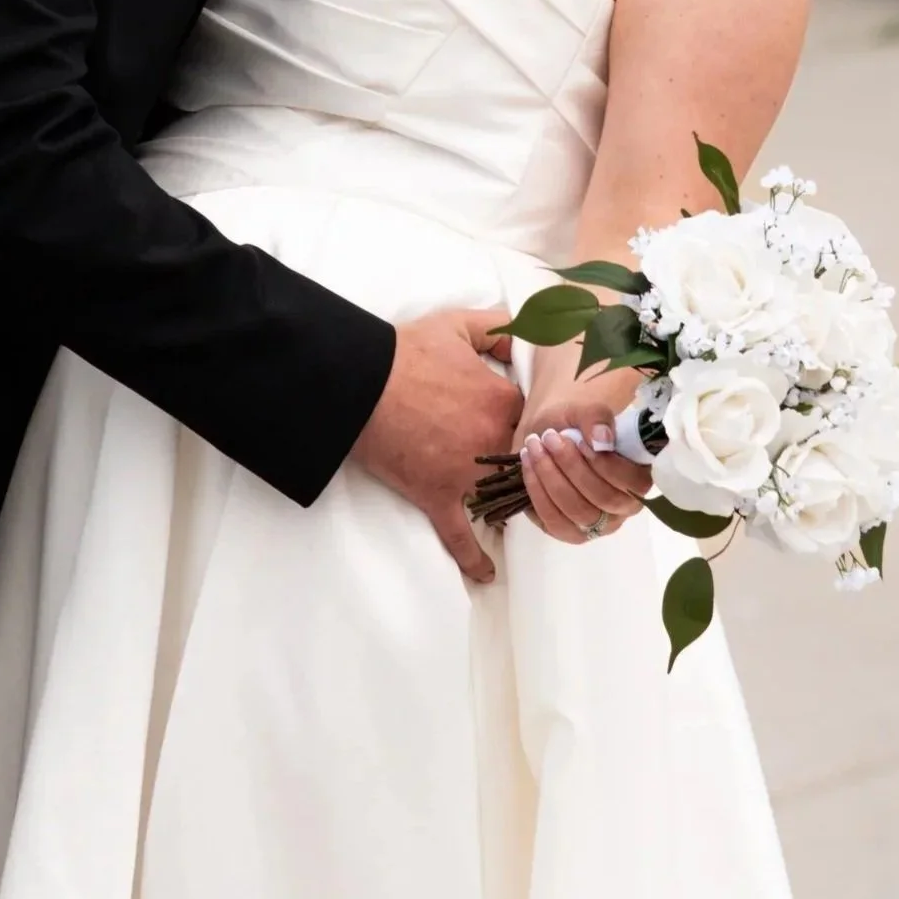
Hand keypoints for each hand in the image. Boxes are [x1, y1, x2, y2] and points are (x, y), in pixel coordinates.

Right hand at [353, 308, 520, 585]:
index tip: (530, 429)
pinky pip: (459, 535)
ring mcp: (466, 475)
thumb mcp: (457, 324)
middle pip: (525, 463)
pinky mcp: (437, 497)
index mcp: (504, 402)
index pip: (538, 422)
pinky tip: (485, 574)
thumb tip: (523, 335)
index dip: (534, 425)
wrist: (360, 382)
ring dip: (507, 505)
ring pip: (501, 498)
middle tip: (521, 468)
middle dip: (526, 466)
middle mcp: (493, 443)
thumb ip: (498, 327)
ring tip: (512, 511)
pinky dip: (472, 557)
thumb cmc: (406, 352)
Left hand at [515, 393, 652, 547]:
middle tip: (548, 437)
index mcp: (639, 478)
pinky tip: (528, 466)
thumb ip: (596, 418)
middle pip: (603, 498)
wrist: (549, 436)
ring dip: (551, 477)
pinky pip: (554, 521)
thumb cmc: (576, 425)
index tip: (579, 440)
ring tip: (533, 447)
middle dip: (571, 466)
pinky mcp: (570, 532)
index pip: (634, 483)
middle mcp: (624, 508)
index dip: (607, 464)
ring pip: (577, 511)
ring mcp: (598, 525)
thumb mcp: (585, 411)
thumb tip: (603, 439)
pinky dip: (537, 492)